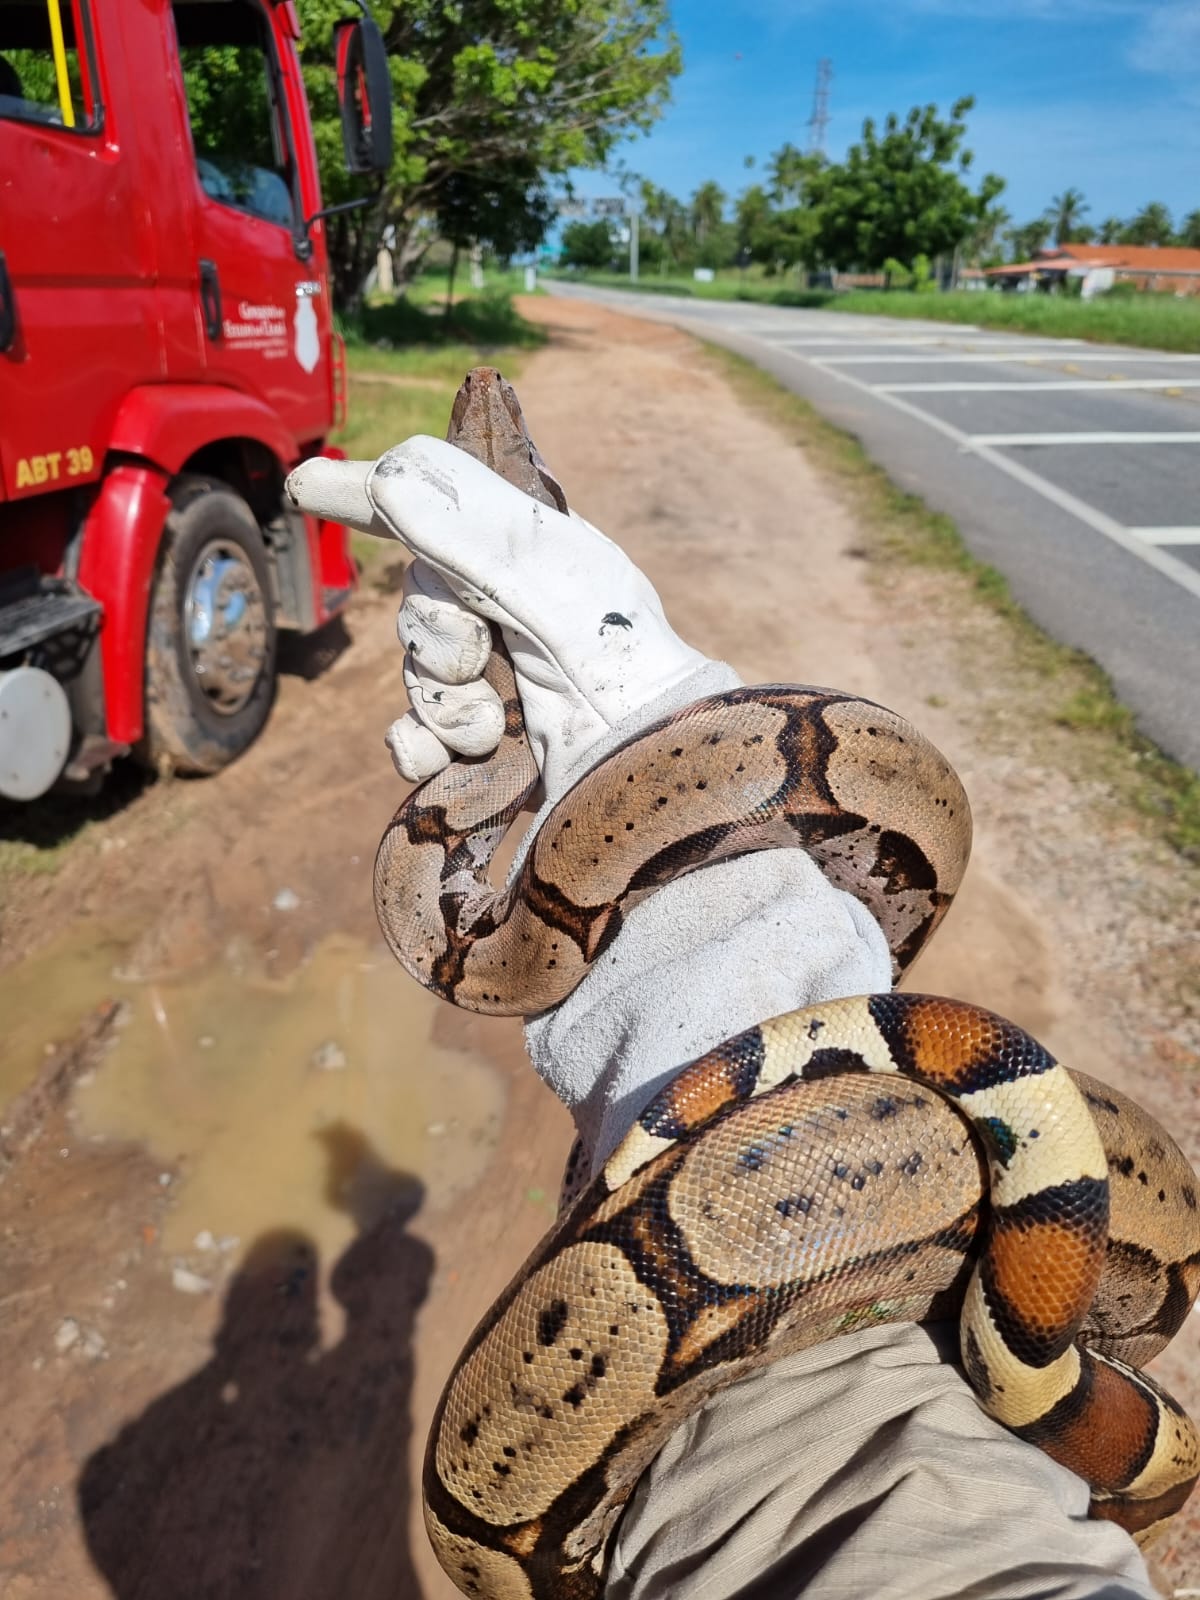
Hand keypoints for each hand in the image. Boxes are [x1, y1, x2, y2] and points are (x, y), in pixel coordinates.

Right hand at [286, 438, 709, 799]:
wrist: (648, 777)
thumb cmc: (620, 670)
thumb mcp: (545, 582)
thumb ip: (463, 532)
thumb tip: (386, 476)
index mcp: (538, 556)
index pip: (441, 508)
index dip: (373, 496)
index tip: (312, 487)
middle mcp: (519, 612)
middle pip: (420, 601)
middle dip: (435, 632)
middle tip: (478, 655)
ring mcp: (505, 683)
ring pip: (419, 672)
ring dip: (440, 699)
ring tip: (489, 725)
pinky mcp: (493, 747)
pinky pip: (417, 734)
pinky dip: (418, 745)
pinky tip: (437, 758)